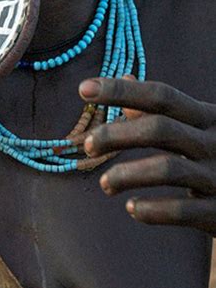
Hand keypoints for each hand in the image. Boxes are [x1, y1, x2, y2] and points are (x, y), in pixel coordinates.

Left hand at [79, 76, 215, 234]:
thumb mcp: (197, 126)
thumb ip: (160, 108)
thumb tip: (125, 78)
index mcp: (206, 116)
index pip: (161, 95)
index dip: (121, 91)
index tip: (84, 89)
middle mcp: (215, 141)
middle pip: (160, 129)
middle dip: (117, 135)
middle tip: (88, 145)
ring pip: (168, 169)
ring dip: (128, 175)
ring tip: (105, 184)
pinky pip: (183, 210)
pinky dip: (154, 210)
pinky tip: (132, 209)